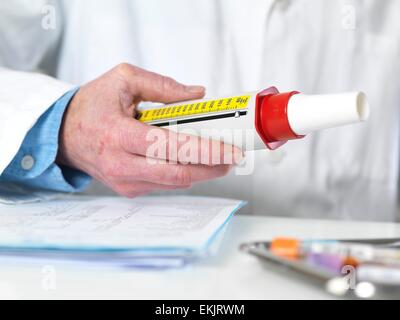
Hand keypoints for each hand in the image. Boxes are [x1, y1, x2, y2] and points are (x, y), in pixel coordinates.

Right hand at [57, 64, 242, 197]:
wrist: (65, 134)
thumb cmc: (92, 106)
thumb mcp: (123, 79)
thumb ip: (162, 85)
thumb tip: (198, 95)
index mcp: (118, 134)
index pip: (170, 148)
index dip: (205, 152)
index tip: (231, 151)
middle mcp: (121, 164)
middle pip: (178, 174)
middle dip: (212, 168)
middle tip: (233, 158)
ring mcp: (125, 182)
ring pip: (175, 183)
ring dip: (201, 171)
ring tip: (219, 157)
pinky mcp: (129, 189)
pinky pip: (165, 184)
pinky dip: (184, 173)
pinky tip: (194, 161)